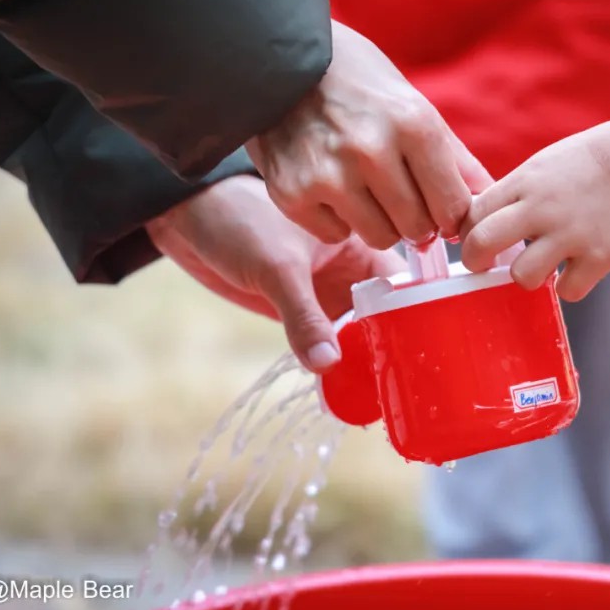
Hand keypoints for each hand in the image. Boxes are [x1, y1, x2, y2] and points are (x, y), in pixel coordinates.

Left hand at [146, 175, 405, 370]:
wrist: (185, 216)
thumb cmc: (238, 218)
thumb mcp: (277, 266)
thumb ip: (303, 314)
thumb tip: (327, 363)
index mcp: (361, 241)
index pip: (402, 284)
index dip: (415, 315)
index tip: (423, 351)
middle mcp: (350, 270)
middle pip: (385, 314)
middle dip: (391, 345)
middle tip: (403, 383)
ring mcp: (325, 291)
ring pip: (357, 331)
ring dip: (362, 358)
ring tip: (377, 393)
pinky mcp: (300, 309)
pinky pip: (326, 340)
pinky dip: (333, 361)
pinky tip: (341, 388)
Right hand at [246, 20, 492, 249]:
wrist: (275, 61)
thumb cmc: (357, 83)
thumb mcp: (413, 106)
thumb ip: (455, 159)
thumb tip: (491, 199)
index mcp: (413, 124)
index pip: (452, 206)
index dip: (451, 215)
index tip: (442, 210)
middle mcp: (371, 150)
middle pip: (418, 228)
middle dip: (417, 221)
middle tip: (401, 197)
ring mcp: (329, 174)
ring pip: (380, 237)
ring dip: (380, 223)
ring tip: (366, 188)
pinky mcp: (292, 193)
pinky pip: (336, 235)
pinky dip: (339, 219)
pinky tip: (330, 186)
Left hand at [460, 116, 609, 301]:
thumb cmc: (598, 156)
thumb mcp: (546, 163)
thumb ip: (517, 191)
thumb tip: (485, 220)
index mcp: (525, 181)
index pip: (472, 214)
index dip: (468, 232)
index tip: (477, 239)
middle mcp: (541, 208)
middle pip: (481, 245)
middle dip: (476, 261)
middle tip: (485, 265)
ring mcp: (571, 234)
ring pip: (521, 276)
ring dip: (528, 275)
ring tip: (544, 265)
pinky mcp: (600, 256)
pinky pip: (567, 290)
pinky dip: (571, 285)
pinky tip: (579, 269)